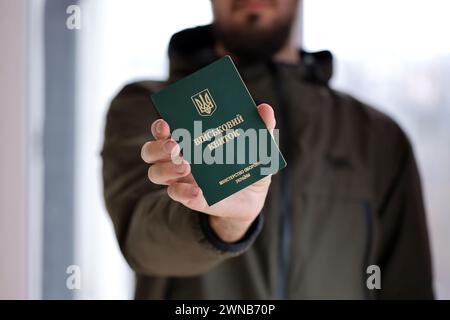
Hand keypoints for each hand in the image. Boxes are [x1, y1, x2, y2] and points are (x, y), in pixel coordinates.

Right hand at [141, 104, 275, 242]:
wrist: (253, 198)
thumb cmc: (248, 165)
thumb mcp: (258, 147)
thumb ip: (261, 128)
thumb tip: (265, 108)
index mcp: (190, 141)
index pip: (163, 131)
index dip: (159, 126)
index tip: (166, 123)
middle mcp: (180, 159)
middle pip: (151, 152)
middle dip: (157, 146)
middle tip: (174, 145)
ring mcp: (183, 180)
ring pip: (156, 174)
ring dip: (166, 169)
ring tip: (185, 167)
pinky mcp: (193, 199)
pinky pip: (179, 196)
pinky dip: (184, 193)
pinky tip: (197, 191)